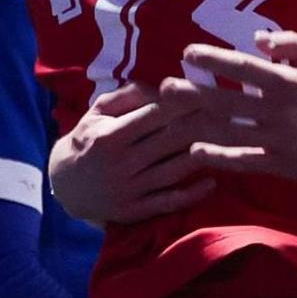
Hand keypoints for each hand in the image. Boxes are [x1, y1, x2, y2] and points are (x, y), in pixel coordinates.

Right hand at [49, 83, 215, 224]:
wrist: (64, 185)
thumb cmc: (88, 140)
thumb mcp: (97, 112)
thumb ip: (127, 95)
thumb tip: (162, 86)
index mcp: (110, 135)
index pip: (155, 115)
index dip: (185, 103)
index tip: (211, 93)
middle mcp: (121, 163)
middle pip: (171, 141)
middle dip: (203, 126)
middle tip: (232, 115)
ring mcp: (129, 189)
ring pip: (175, 170)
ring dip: (205, 156)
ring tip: (229, 144)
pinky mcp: (135, 211)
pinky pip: (169, 202)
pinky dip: (193, 193)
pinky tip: (212, 181)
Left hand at [167, 31, 296, 183]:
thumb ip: (294, 45)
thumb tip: (258, 39)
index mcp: (288, 81)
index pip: (241, 68)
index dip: (212, 59)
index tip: (188, 53)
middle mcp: (276, 110)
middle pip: (223, 101)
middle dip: (190, 94)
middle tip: (164, 88)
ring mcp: (276, 139)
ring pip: (227, 132)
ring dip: (195, 125)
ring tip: (171, 118)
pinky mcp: (280, 163)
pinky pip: (243, 160)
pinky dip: (219, 157)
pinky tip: (197, 152)